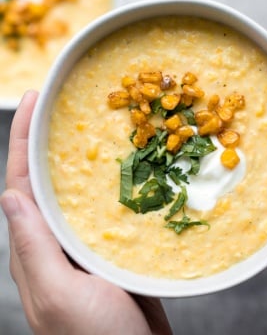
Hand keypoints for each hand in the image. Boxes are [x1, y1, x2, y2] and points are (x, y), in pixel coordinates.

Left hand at [0, 91, 171, 334]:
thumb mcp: (59, 295)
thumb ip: (34, 249)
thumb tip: (11, 197)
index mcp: (36, 249)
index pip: (23, 185)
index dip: (24, 142)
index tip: (33, 103)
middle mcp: (55, 242)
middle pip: (47, 182)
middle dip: (48, 142)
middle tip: (60, 107)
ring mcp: (83, 245)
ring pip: (75, 193)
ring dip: (78, 160)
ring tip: (90, 130)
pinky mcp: (109, 249)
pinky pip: (102, 209)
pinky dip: (109, 185)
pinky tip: (123, 170)